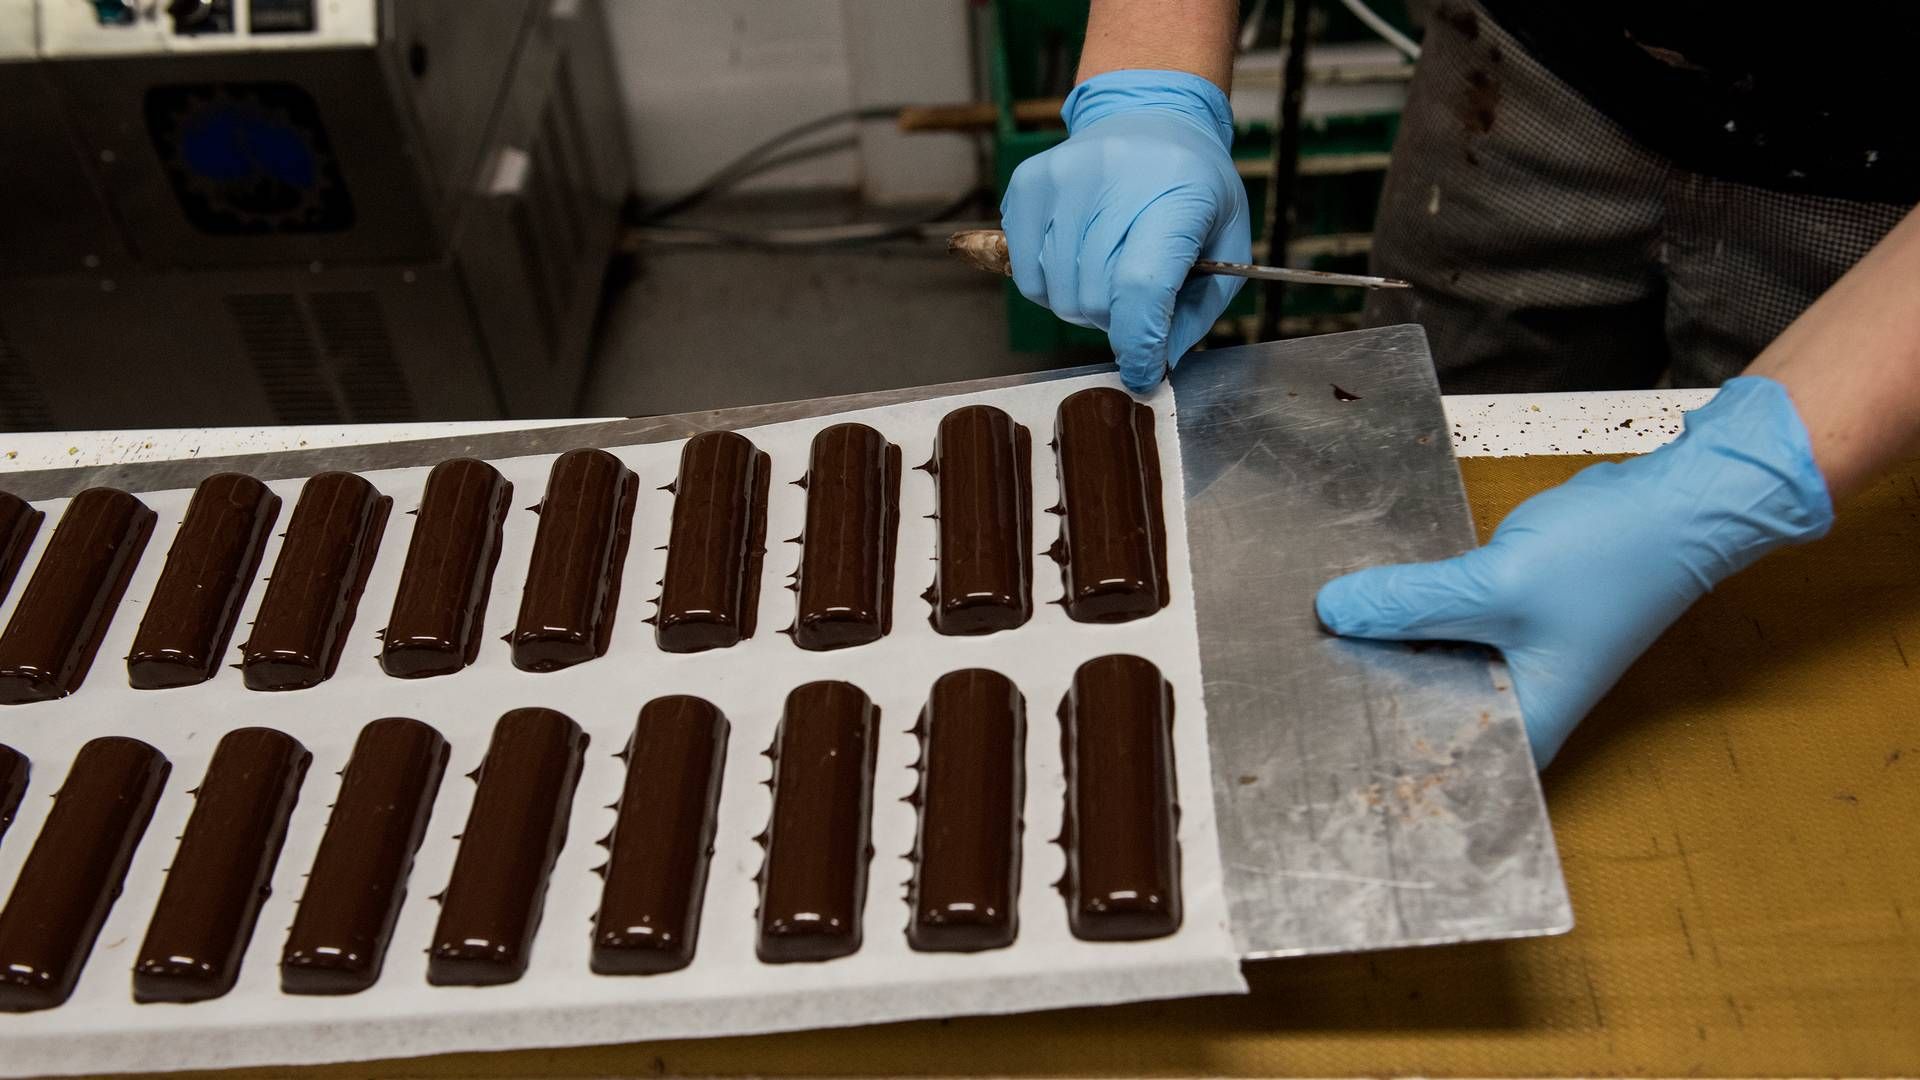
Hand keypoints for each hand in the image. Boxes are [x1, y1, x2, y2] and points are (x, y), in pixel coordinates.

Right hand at [1000, 70, 1250, 391]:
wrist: (1151, 116)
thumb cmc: (1192, 185)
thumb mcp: (1226, 242)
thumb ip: (1197, 309)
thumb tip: (1156, 362)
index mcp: (1176, 196)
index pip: (1141, 288)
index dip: (1138, 344)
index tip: (1142, 371)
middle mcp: (1113, 181)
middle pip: (1094, 297)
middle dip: (1115, 319)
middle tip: (1134, 298)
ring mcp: (1064, 179)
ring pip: (1055, 291)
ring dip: (1082, 302)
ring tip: (1107, 272)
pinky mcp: (1029, 183)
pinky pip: (1025, 269)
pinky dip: (1050, 281)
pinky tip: (1076, 255)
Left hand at [1315, 377, 1833, 766]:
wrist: (1678, 502)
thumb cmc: (1613, 559)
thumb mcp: (1498, 584)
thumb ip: (1412, 602)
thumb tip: (1334, 611)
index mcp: (1522, 726)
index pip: (1431, 759)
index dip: (1372, 747)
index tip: (1307, 732)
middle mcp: (1517, 705)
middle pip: (1421, 710)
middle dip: (1367, 688)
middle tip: (1288, 677)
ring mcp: (1512, 662)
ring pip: (1427, 663)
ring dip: (1386, 645)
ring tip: (1308, 636)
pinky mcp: (1505, 620)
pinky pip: (1442, 624)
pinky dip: (1413, 610)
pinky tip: (1363, 597)